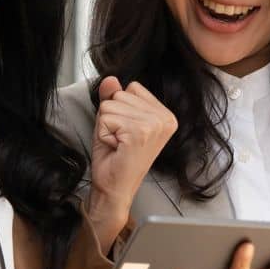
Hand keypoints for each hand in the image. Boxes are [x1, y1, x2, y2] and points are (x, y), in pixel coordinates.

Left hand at [86, 76, 177, 251]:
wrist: (114, 189)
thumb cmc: (116, 159)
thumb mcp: (114, 121)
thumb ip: (114, 98)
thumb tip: (111, 79)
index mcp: (165, 115)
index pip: (132, 88)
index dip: (121, 108)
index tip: (126, 132)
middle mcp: (165, 118)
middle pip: (120, 94)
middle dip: (112, 116)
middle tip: (120, 140)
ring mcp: (154, 124)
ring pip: (111, 104)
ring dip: (107, 126)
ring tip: (118, 144)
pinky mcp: (140, 132)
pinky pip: (106, 116)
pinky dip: (104, 133)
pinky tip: (116, 148)